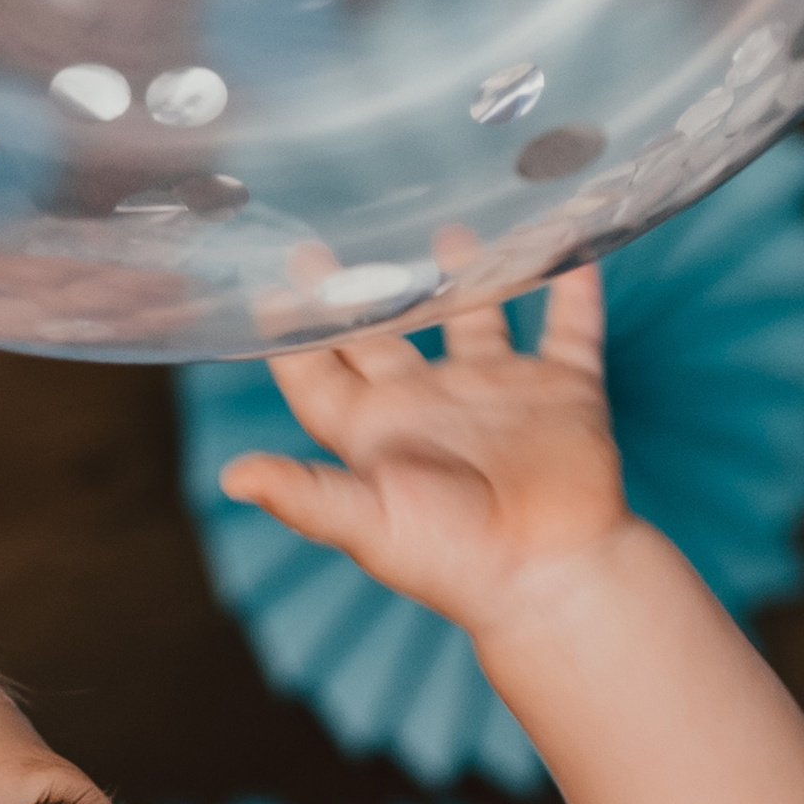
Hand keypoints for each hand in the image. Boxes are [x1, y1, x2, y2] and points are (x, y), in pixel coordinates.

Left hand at [218, 272, 628, 643]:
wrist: (551, 575)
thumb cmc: (455, 559)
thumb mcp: (368, 521)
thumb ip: (304, 492)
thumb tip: (232, 477)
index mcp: (379, 432)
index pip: (321, 372)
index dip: (292, 332)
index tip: (268, 285)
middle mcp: (432, 405)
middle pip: (387, 335)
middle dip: (359, 290)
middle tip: (324, 243)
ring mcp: (499, 394)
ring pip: (477, 318)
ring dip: (465, 276)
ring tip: (447, 228)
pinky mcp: (563, 392)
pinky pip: (570, 327)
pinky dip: (571, 288)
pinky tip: (565, 239)